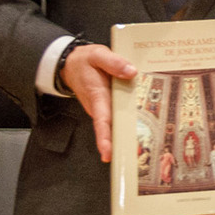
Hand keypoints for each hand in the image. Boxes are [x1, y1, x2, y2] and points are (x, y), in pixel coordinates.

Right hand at [62, 44, 136, 161]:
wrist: (70, 63)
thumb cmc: (84, 61)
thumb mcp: (97, 54)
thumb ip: (113, 62)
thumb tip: (131, 72)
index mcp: (97, 96)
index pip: (101, 121)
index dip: (104, 138)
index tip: (108, 153)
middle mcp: (99, 106)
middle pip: (110, 129)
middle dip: (119, 145)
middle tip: (133, 160)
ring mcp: (103, 107)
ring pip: (116, 124)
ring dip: (125, 136)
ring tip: (141, 152)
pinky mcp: (107, 105)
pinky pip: (118, 116)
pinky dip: (127, 123)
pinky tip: (144, 128)